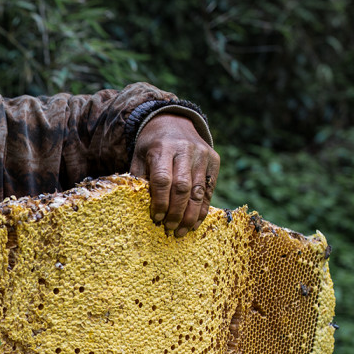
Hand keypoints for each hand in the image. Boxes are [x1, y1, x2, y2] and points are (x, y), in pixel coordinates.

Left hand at [128, 113, 219, 237]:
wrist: (173, 121)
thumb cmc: (152, 145)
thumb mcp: (139, 156)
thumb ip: (140, 179)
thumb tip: (140, 208)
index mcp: (162, 148)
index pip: (163, 180)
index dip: (160, 202)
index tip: (156, 218)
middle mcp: (185, 150)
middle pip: (183, 187)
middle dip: (176, 212)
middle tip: (169, 229)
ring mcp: (202, 154)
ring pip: (199, 190)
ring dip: (191, 215)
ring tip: (182, 231)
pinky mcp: (214, 160)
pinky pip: (209, 189)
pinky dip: (203, 208)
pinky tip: (195, 223)